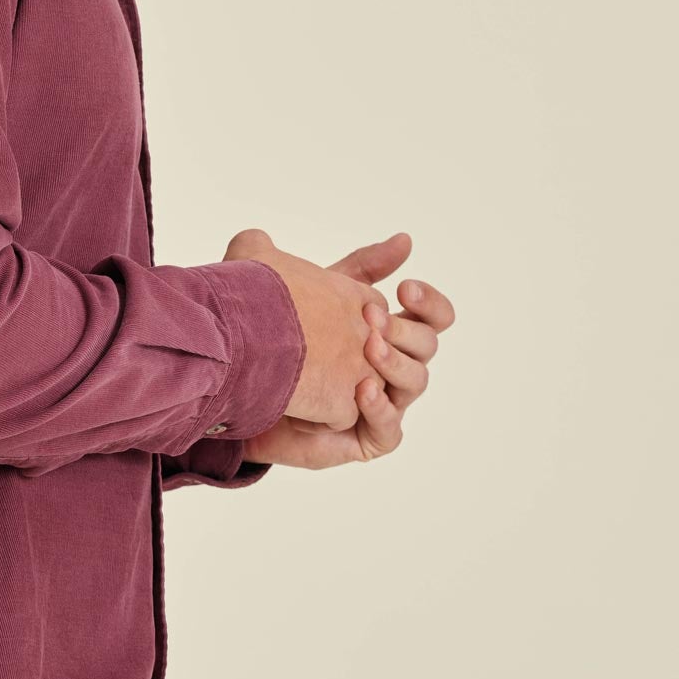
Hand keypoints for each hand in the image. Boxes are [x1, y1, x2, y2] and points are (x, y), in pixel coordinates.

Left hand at [224, 230, 454, 470]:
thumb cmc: (287, 342)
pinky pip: (389, 431)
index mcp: (391, 333)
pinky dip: (380, 409)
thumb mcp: (321, 296)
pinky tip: (360, 390)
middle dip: (404, 328)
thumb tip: (405, 239)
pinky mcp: (365, 439)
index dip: (429, 301)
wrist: (246, 389)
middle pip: (427, 346)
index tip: (404, 286)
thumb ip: (359, 269)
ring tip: (368, 347)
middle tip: (370, 317)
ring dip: (395, 363)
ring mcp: (384, 404)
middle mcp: (395, 368)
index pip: (432, 316)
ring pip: (416, 384)